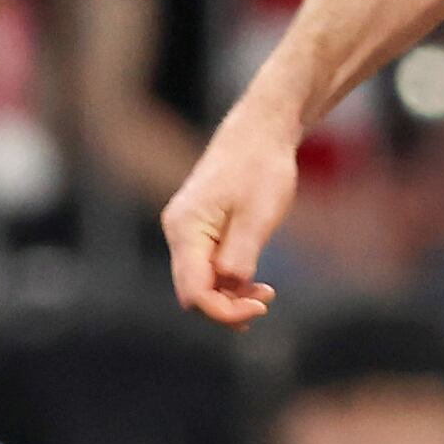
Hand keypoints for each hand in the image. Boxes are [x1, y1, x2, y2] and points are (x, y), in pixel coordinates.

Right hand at [162, 110, 301, 327]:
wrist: (260, 132)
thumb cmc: (261, 168)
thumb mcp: (257, 216)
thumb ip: (240, 256)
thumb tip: (230, 289)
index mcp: (186, 229)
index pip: (195, 291)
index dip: (224, 311)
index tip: (260, 307)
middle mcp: (178, 232)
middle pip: (193, 291)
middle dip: (226, 306)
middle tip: (265, 301)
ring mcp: (186, 230)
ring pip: (201, 281)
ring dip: (230, 295)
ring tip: (265, 292)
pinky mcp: (199, 229)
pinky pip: (207, 266)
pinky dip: (229, 280)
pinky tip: (254, 282)